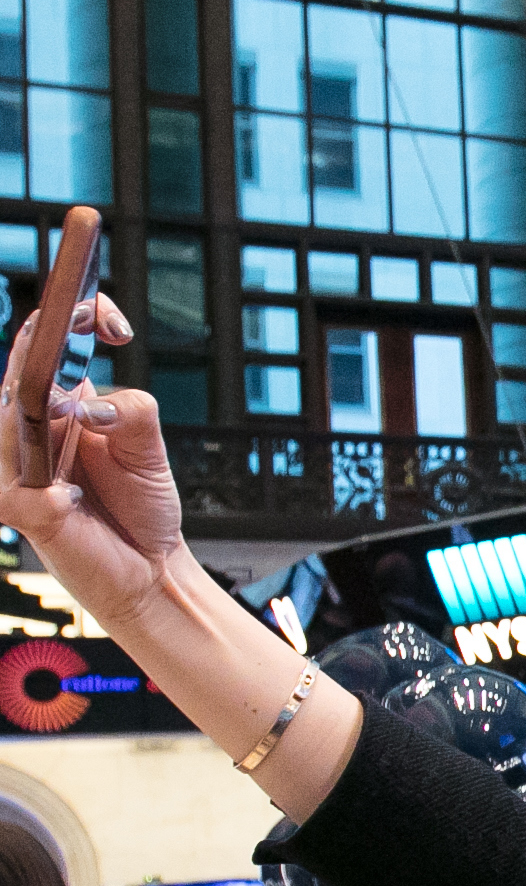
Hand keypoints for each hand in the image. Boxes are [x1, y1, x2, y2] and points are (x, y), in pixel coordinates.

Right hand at [0, 298, 183, 633]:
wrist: (151, 569)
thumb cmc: (142, 509)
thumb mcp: (148, 449)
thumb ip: (133, 412)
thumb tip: (92, 405)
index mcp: (57, 408)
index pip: (43, 349)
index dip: (69, 319)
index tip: (109, 316)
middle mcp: (30, 433)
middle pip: (17, 376)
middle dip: (46, 350)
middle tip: (82, 334)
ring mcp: (20, 472)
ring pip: (8, 422)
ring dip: (39, 407)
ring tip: (69, 405)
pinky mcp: (24, 512)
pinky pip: (21, 487)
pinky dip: (47, 483)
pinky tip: (69, 485)